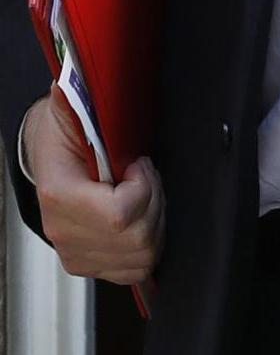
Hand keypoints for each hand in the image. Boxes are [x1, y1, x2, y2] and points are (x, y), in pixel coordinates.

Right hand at [21, 89, 163, 283]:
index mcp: (60, 195)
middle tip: (146, 178)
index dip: (143, 188)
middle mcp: (64, 232)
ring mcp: (75, 252)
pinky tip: (141, 216)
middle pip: (138, 239)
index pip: (119, 214)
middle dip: (155, 203)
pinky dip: (148, 243)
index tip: (140, 164)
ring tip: (144, 195)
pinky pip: (135, 269)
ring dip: (155, 222)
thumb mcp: (69, 110)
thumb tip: (66, 85)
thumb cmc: (65, 135)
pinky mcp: (88, 263)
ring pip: (141, 256)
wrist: (48, 158)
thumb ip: (73, 100)